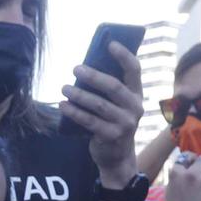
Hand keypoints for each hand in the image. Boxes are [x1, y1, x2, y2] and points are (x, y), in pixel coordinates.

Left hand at [60, 42, 143, 181]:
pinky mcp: (112, 136)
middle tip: (75, 68)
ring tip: (64, 88)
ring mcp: (125, 123)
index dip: (123, 55)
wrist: (117, 157)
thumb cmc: (112, 122)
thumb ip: (108, 89)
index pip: (135, 70)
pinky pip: (90, 121)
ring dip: (79, 94)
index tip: (110, 43)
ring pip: (99, 105)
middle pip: (114, 87)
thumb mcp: (116, 105)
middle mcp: (135, 108)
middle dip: (93, 76)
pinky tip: (63, 105)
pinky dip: (75, 112)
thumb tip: (86, 68)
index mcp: (137, 94)